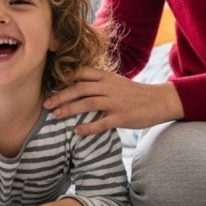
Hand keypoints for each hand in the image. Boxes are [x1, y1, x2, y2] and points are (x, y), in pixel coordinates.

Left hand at [43, 67, 183, 135]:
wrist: (159, 101)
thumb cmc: (134, 93)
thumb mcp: (115, 82)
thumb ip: (97, 82)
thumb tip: (74, 85)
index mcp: (106, 77)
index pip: (81, 73)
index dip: (63, 78)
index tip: (48, 84)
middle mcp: (109, 87)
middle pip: (80, 88)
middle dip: (60, 95)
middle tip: (45, 104)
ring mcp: (116, 102)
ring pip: (88, 103)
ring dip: (70, 109)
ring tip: (56, 115)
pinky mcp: (123, 117)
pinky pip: (102, 123)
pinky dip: (89, 127)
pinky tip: (77, 131)